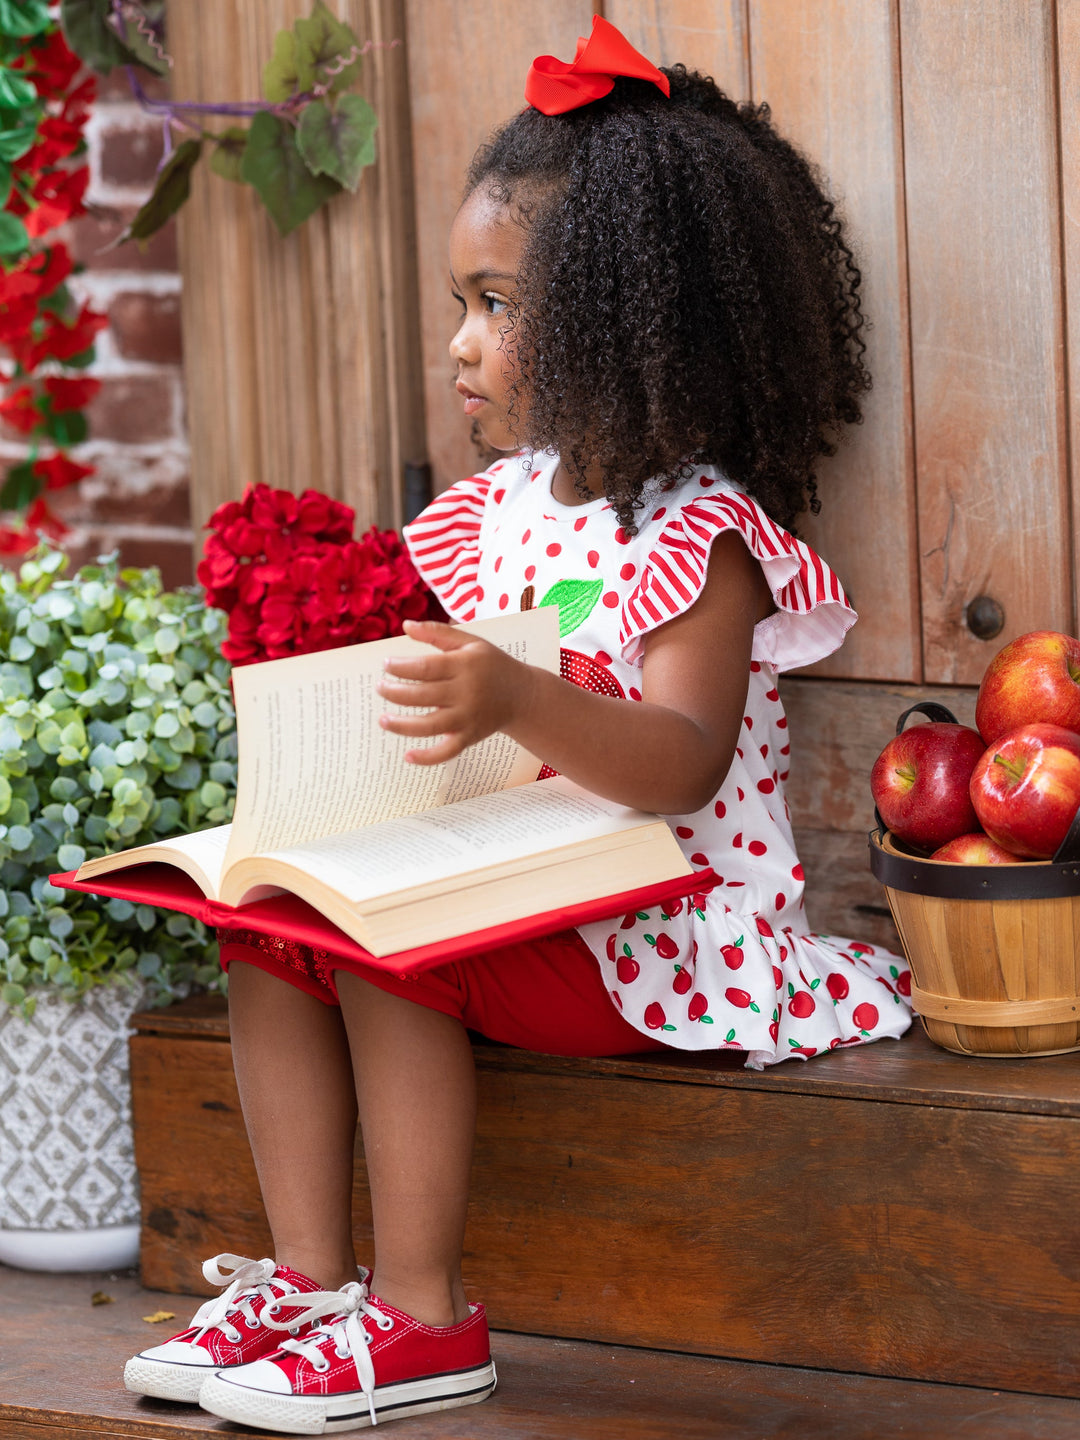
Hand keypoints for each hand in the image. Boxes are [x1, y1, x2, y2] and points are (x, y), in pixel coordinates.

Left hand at [376, 619, 528, 764]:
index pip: (426, 667)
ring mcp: (468, 717)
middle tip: (379, 688)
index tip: (385, 665)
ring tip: (383, 720)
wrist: (522, 695)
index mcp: (465, 665)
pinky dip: (428, 758)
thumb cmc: (490, 664)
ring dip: (402, 725)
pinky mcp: (470, 737)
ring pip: (430, 726)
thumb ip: (438, 632)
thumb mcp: (470, 642)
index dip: (401, 667)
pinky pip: (447, 752)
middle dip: (395, 692)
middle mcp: (466, 693)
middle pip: (423, 695)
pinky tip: (408, 756)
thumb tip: (406, 626)